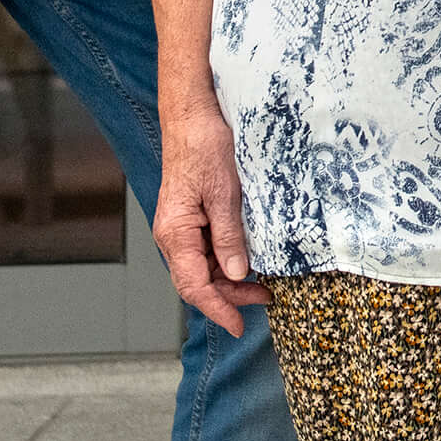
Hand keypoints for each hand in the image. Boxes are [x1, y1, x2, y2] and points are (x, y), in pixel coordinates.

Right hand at [153, 101, 265, 332]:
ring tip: (262, 285)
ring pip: (204, 268)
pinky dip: (228, 261)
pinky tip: (248, 261)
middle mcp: (174, 235)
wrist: (193, 114)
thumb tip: (235, 274)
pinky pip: (208, 250)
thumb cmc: (203, 145)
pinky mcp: (194, 218)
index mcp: (175, 232)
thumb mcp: (224, 192)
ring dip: (230, 281)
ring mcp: (183, 227)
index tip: (239, 325)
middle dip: (230, 296)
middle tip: (265, 299)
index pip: (192, 285)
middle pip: (198, 281)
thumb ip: (228, 235)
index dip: (218, 309)